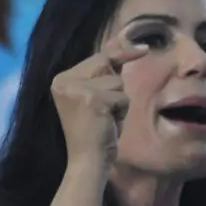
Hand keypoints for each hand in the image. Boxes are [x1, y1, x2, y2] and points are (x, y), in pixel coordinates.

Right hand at [50, 38, 147, 169]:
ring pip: (117, 82)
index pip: (97, 58)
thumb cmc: (95, 133)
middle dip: (116, 85)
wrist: (87, 162)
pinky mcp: (92, 99)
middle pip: (106, 65)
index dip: (120, 52)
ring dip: (119, 102)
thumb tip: (122, 44)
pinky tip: (108, 125)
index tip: (144, 48)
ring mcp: (77, 88)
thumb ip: (105, 74)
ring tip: (105, 121)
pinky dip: (121, 112)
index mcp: (61, 79)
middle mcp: (64, 81)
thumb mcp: (98, 99)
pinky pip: (122, 97)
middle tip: (107, 112)